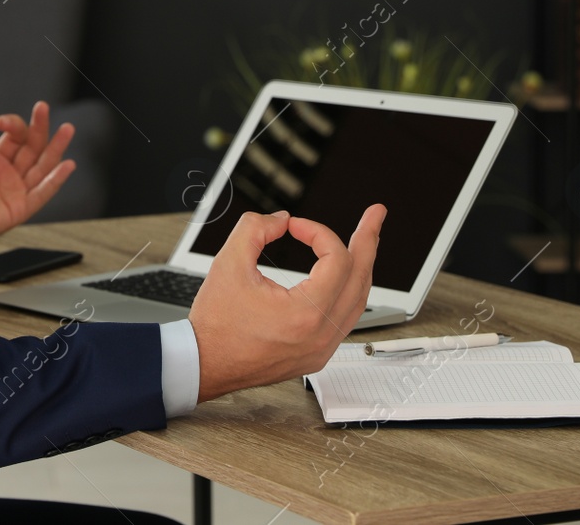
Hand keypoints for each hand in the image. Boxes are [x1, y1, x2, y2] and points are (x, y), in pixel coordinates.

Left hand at [0, 100, 76, 253]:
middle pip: (33, 149)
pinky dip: (56, 180)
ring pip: (43, 167)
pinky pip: (42, 193)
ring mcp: (14, 192)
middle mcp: (7, 175)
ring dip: (56, 148)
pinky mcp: (18, 209)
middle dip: (41, 129)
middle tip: (45, 109)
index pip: (15, 137)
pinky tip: (67, 164)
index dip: (14, 125)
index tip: (6, 121)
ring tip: (68, 129)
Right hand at [188, 204, 385, 400]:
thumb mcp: (228, 263)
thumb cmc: (215, 322)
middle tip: (375, 215)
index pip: (337, 260)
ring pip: (358, 301)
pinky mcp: (316, 356)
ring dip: (362, 267)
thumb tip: (281, 220)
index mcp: (305, 314)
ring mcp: (322, 350)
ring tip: (365, 242)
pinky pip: (345, 320)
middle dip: (368, 241)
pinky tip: (346, 278)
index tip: (295, 226)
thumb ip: (255, 228)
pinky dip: (349, 292)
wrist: (205, 363)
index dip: (318, 232)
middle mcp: (321, 335)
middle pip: (361, 279)